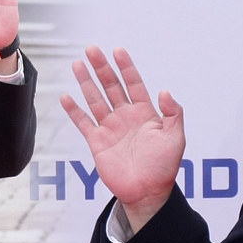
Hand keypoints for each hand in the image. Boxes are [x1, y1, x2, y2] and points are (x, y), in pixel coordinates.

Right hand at [60, 47, 185, 230]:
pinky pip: (83, 122)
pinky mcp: (97, 142)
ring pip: (96, 99)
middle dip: (101, 68)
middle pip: (111, 86)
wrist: (147, 192)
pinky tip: (66, 96)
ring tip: (77, 63)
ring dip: (86, 82)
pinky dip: (74, 110)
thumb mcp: (176, 138)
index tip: (118, 51)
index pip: (134, 83)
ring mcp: (111, 128)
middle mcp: (126, 117)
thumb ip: (173, 113)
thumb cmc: (164, 167)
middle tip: (91, 49)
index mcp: (145, 113)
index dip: (126, 67)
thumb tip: (165, 91)